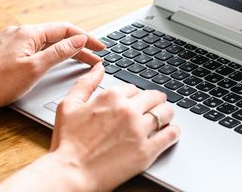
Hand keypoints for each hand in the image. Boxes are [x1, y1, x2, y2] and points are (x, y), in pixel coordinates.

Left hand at [0, 22, 104, 108]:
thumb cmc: (0, 83)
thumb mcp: (36, 68)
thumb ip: (60, 52)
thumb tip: (79, 40)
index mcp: (29, 32)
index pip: (66, 29)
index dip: (86, 38)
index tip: (100, 48)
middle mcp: (22, 31)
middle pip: (58, 35)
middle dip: (79, 46)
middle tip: (96, 58)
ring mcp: (15, 39)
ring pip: (48, 41)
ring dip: (67, 50)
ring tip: (84, 60)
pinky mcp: (10, 49)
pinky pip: (38, 46)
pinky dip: (53, 53)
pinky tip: (59, 60)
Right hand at [49, 64, 179, 191]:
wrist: (70, 174)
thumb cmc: (67, 143)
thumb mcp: (68, 106)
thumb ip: (86, 83)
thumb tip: (99, 67)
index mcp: (111, 97)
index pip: (134, 88)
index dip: (135, 95)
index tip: (136, 101)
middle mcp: (128, 110)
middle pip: (154, 97)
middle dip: (156, 100)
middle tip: (157, 104)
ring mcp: (139, 130)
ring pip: (165, 113)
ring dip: (167, 113)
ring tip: (165, 117)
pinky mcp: (146, 150)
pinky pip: (170, 135)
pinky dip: (173, 131)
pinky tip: (171, 132)